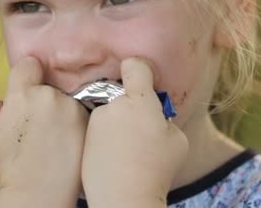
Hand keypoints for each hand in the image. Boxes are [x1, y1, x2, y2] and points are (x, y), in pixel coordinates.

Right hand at [0, 57, 88, 207]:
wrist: (40, 192)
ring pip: (64, 100)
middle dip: (41, 100)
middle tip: (36, 126)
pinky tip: (66, 143)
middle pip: (46, 86)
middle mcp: (51, 95)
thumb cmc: (9, 167)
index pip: (29, 64)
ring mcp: (73, 108)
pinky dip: (74, 123)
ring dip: (59, 111)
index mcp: (23, 94)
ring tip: (52, 139)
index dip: (26, 75)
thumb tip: (3, 99)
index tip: (26, 90)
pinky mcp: (89, 122)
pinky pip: (79, 113)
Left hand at [81, 57, 188, 207]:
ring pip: (110, 113)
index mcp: (139, 101)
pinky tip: (114, 158)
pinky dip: (105, 139)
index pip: (134, 66)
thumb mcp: (177, 139)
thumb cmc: (157, 169)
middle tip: (141, 130)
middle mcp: (113, 105)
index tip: (143, 78)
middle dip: (132, 106)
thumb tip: (155, 113)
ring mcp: (95, 121)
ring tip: (127, 151)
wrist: (123, 198)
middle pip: (123, 94)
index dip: (140, 70)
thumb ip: (164, 117)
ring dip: (117, 123)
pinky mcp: (83, 136)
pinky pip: (98, 130)